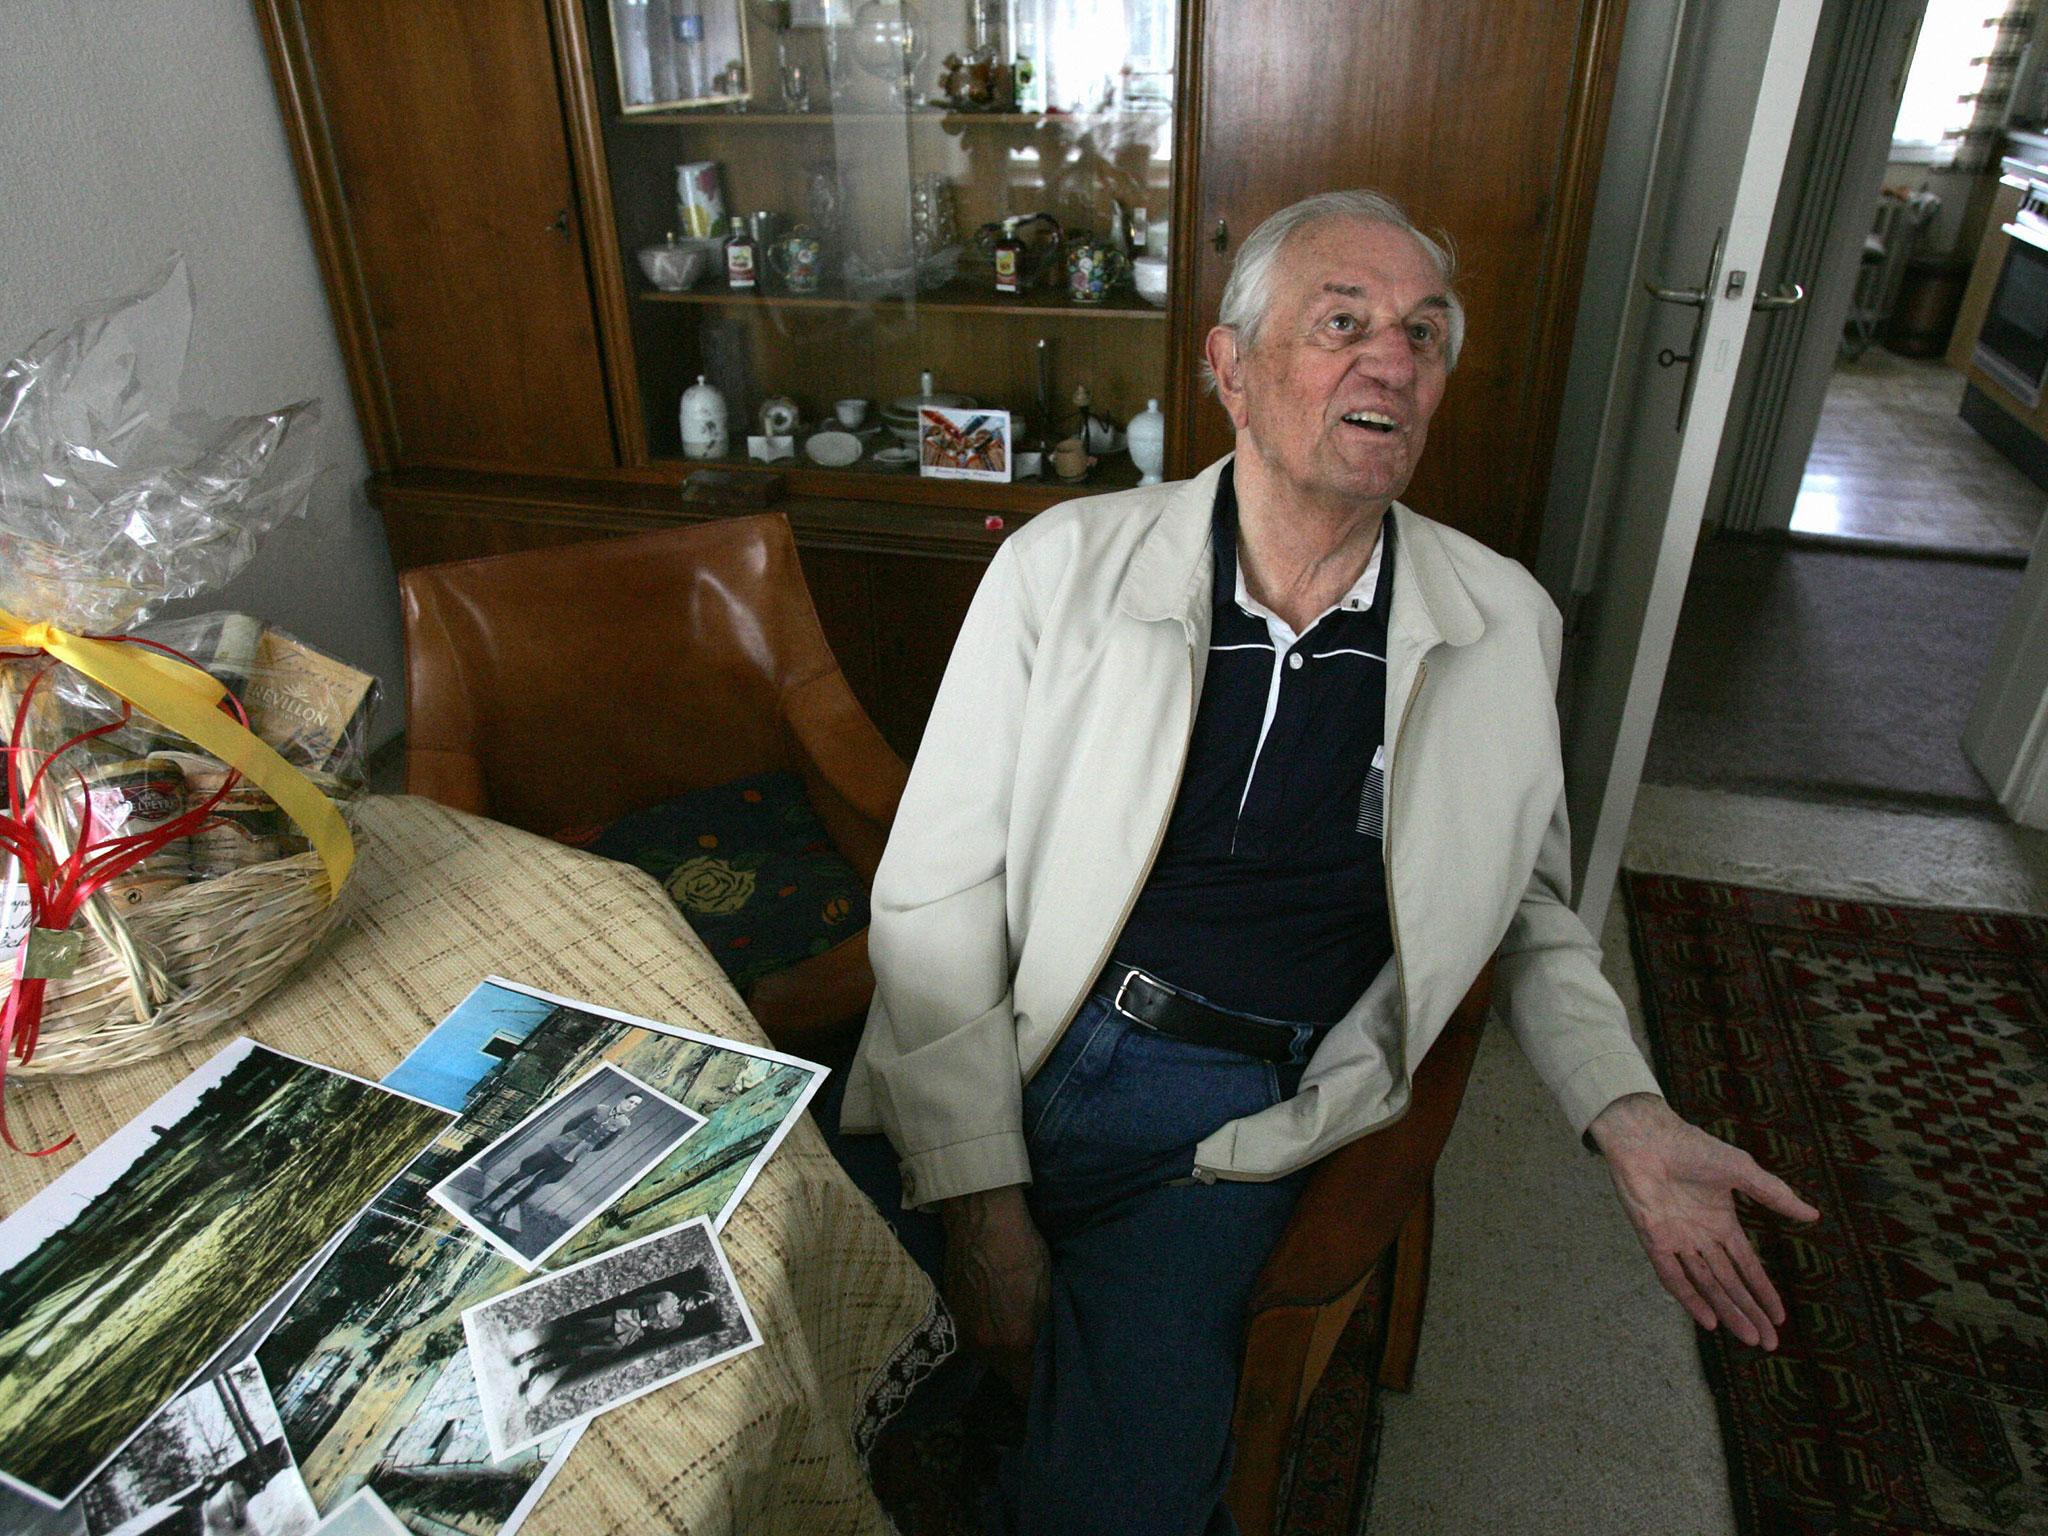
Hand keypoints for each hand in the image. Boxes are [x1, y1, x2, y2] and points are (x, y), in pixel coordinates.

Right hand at [938, 1183, 1050, 1396]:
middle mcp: (985, 1344)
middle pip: (1007, 1375)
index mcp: (1014, 1340)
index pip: (1028, 1387)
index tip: (1052, 1383)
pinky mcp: (950, 1313)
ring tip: (1014, 1330)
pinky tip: (994, 1312)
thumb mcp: (1047, 1290)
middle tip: (1036, 1355)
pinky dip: (984, 1332)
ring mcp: (963, 1330)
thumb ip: (1045, 1331)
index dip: (1041, 1388)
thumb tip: (1049, 1357)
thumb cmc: (1022, 1246)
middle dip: (1021, 1369)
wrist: (980, 1215)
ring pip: (988, 1357)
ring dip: (1001, 1351)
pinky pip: (972, 1336)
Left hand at [1589, 1093, 1818, 1350]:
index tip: (1780, 1318)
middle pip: (1729, 1284)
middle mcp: (1701, 1239)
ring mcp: (1678, 1241)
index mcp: (1722, 1225)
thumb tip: (1814, 1216)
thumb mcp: (1742, 1171)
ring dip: (1727, 1312)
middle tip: (1770, 1344)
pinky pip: (1673, 1276)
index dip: (1763, 1292)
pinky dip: (1690, 1299)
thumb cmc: (1692, 1147)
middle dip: (1750, 1312)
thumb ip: (1774, 1196)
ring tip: (1750, 1338)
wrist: (1648, 1136)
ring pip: (1706, 1286)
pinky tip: (1709, 1321)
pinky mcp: (1654, 1240)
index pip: (1747, 1267)